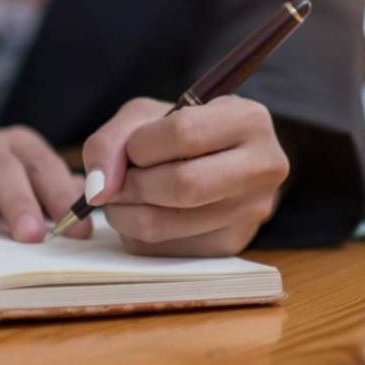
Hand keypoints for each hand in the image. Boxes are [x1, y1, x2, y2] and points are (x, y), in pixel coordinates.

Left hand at [82, 96, 289, 256]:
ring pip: (167, 224)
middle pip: (183, 186)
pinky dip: (138, 234)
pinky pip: (165, 249)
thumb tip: (100, 191)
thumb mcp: (147, 116)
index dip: (141, 144)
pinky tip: (146, 213)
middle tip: (119, 182)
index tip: (132, 148)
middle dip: (133, 185)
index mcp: (250, 120)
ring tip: (124, 197)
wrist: (217, 160)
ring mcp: (252, 212)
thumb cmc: (182, 131)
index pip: (184, 134)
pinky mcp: (231, 245)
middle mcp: (264, 168)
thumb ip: (112, 140)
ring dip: (126, 213)